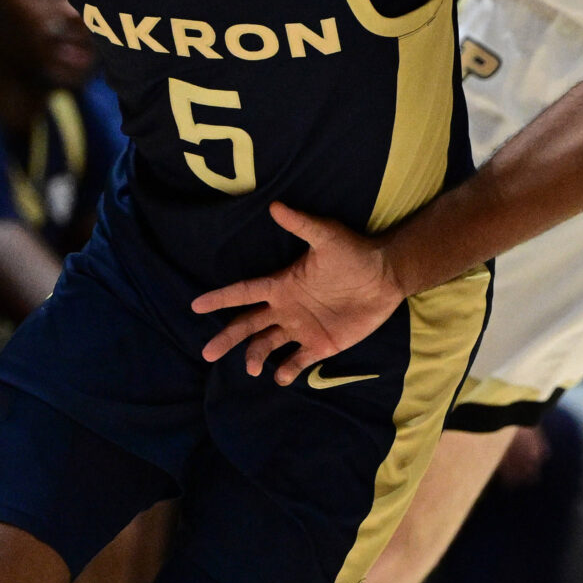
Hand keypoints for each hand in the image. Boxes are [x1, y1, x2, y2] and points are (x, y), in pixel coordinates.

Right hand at [190, 202, 402, 381]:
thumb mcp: (326, 236)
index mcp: (282, 285)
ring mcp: (302, 328)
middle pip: (247, 325)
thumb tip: (275, 206)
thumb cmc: (355, 253)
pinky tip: (279, 376)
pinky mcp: (321, 344)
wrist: (386, 277)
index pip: (243, 293)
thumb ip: (301, 225)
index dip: (220, 299)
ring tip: (252, 368)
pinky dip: (286, 371)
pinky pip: (297, 361)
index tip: (195, 306)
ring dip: (255, 357)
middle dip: (227, 338)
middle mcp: (286, 308)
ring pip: (267, 345)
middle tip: (207, 353)